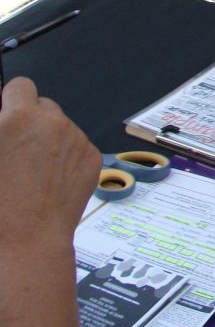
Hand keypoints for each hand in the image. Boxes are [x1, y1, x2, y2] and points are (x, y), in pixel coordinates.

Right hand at [0, 78, 99, 253]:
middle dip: (30, 120)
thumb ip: (0, 126)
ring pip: (61, 126)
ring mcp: (78, 139)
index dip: (10, 101)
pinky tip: (49, 181)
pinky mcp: (93, 157)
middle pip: (42, 105)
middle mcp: (54, 122)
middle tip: (16, 147)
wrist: (25, 241)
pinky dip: (65, 156)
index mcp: (19, 118)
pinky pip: (77, 146)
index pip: (20, 86)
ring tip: (30, 171)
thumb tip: (4, 114)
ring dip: (48, 138)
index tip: (6, 116)